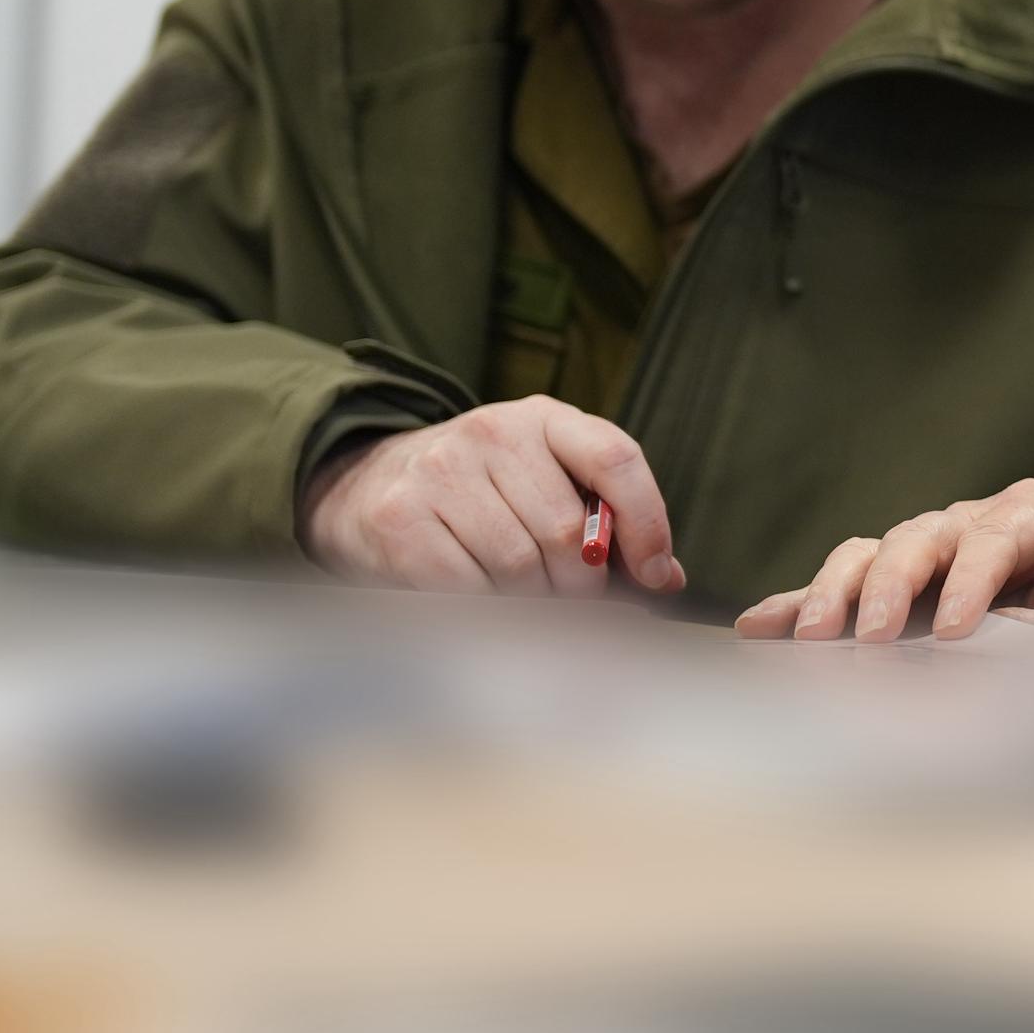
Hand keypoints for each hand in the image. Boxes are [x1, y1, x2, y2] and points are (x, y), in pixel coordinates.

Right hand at [299, 400, 679, 596]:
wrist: (366, 485)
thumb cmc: (481, 497)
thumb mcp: (545, 484)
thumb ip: (608, 524)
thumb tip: (667, 578)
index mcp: (544, 418)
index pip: (616, 458)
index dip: (648, 523)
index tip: (653, 576)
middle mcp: (493, 433)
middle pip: (567, 533)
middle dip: (579, 587)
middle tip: (569, 605)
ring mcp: (441, 471)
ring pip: (518, 567)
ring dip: (531, 605)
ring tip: (523, 604)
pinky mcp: (401, 518)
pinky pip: (465, 589)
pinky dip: (485, 614)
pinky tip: (482, 607)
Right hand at [735, 478, 1033, 643]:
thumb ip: (1033, 658)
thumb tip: (983, 694)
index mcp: (1032, 521)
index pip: (998, 536)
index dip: (973, 578)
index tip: (955, 631)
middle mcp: (967, 524)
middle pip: (920, 538)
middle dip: (893, 585)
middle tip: (875, 637)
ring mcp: (916, 553)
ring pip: (865, 555)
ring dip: (835, 595)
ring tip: (814, 639)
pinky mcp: (875, 589)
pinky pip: (827, 592)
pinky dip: (792, 608)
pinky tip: (757, 627)